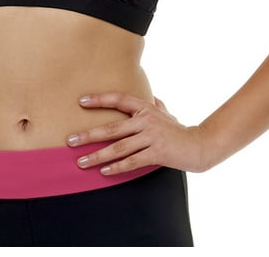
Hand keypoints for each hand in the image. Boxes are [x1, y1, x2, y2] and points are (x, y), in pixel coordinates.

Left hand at [66, 92, 209, 174]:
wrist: (199, 145)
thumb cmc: (178, 129)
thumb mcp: (166, 113)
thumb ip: (155, 104)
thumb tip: (152, 96)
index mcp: (145, 108)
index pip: (119, 99)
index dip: (100, 99)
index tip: (81, 101)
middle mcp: (146, 120)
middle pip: (112, 128)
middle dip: (89, 135)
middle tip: (70, 140)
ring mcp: (151, 137)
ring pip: (118, 147)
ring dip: (97, 155)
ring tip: (81, 162)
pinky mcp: (157, 153)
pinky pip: (132, 162)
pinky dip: (116, 167)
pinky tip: (103, 172)